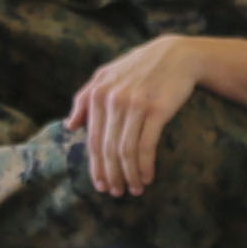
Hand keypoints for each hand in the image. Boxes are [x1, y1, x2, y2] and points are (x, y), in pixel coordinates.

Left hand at [69, 32, 208, 196]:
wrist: (177, 55)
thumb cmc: (140, 67)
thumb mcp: (107, 75)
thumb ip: (85, 97)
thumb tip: (69, 126)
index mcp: (98, 93)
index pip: (92, 140)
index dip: (95, 166)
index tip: (100, 184)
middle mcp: (113, 99)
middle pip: (107, 149)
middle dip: (111, 175)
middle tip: (116, 192)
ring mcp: (135, 104)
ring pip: (125, 151)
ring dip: (129, 176)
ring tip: (134, 189)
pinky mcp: (157, 109)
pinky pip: (146, 145)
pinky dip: (144, 166)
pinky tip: (147, 177)